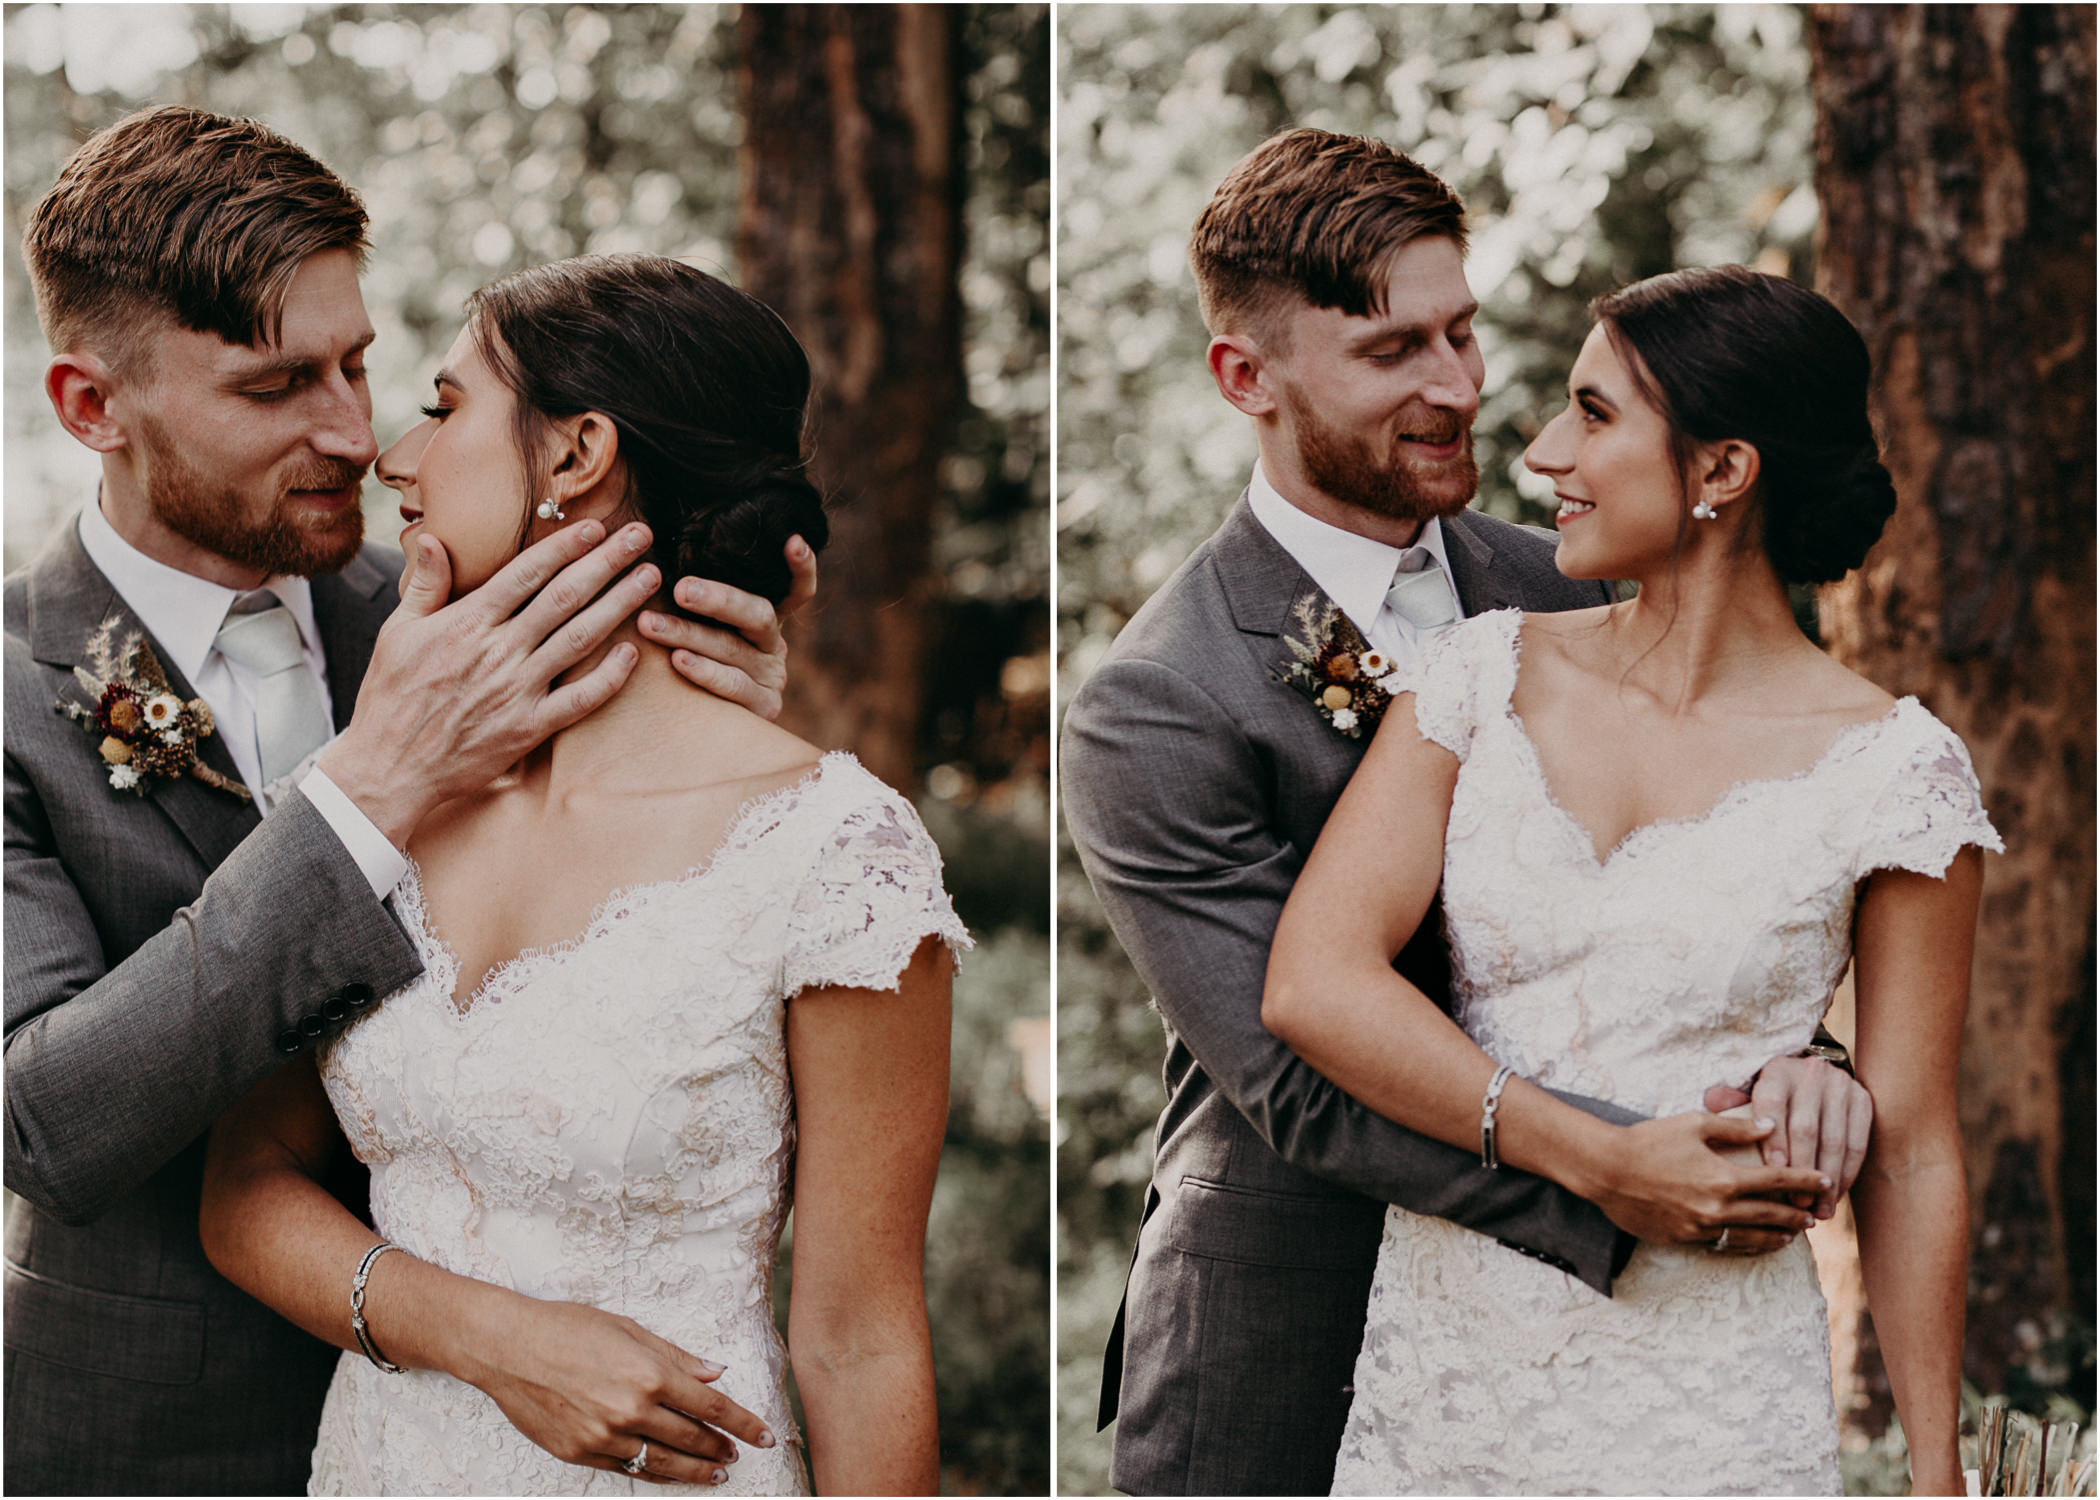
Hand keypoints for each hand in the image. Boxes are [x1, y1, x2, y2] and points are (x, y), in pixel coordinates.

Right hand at [322, 521, 659, 846]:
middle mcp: (499, 651)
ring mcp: (517, 690)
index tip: (595, 527)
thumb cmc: (391, 696)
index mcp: (468, 623)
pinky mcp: (529, 727)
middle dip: (607, 562)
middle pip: (564, 597)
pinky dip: (609, 676)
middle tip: (641, 536)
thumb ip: (425, 585)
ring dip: (620, 605)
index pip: (526, 574)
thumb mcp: (397, 632)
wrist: (390, 766)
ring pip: (580, 638)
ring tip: (650, 578)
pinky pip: (579, 699)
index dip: (564, 547)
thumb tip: (434, 538)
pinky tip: (633, 653)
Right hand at [455, 1293, 775, 1486]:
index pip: (711, 1408)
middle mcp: (631, 1410)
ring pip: (663, 1463)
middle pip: (692, 1439)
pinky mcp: (580, 1453)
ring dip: (695, 1471)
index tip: (764, 1434)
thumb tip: (715, 1374)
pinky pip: (628, 1470)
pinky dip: (655, 1474)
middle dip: (722, 1448)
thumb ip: (675, 1357)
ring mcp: (604, 1436)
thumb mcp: (628, 1329)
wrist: (507, 1347)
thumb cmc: (568, 1327)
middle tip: (740, 1453)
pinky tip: (671, 1473)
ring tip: (717, 1474)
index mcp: (649, 1374)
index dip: (743, 1423)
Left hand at [641, 535, 817, 720]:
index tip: (792, 540)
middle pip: (758, 614)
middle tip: (680, 588)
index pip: (797, 589)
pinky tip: (678, 660)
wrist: (698, 732)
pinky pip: (734, 686)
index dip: (802, 566)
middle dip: (718, 598)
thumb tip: (652, 555)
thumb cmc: (683, 660)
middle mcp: (774, 645)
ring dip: (688, 633)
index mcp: (763, 620)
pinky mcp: (765, 707)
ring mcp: (772, 676)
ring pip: (734, 649)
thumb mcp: (696, 626)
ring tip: (650, 624)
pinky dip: (705, 671)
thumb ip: (691, 598)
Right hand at [1582, 1112, 1824, 1253]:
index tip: (1824, 1181)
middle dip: (1795, 1214)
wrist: (1606, 1170)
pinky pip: (1722, 1245)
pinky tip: (1751, 1242)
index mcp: (1723, 1177)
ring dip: (1774, 1236)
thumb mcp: (1693, 1124)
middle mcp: (1717, 1208)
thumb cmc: (1648, 1140)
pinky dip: (1743, 1245)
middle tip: (1814, 1216)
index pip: (1777, 1181)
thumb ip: (1736, 1129)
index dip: (1804, 1180)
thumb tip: (1771, 1128)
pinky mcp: (1683, 1238)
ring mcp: (1700, 1227)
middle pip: (1769, 1215)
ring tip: (1790, 1235)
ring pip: (1749, 1237)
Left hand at [1703, 1055, 1870, 1220]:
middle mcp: (1811, 1074)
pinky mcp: (1863, 1102)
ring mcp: (1841, 1087)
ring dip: (1827, 1181)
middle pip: (1807, 1128)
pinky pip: (1857, 1144)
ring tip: (1818, 1211)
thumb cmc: (1770, 1092)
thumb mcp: (1748, 1088)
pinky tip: (1835, 1197)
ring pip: (1835, 1140)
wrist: (1812, 1071)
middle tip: (1797, 1204)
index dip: (1775, 1139)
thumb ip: (1731, 1099)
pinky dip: (1847, 1174)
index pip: (1774, 1104)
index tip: (1775, 1171)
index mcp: (1777, 1071)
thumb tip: (1711, 1100)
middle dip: (1802, 1169)